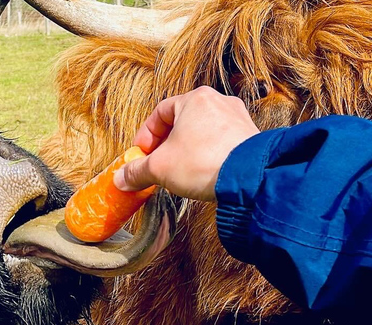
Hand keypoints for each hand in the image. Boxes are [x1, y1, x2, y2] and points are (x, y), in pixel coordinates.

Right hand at [113, 86, 259, 201]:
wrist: (250, 178)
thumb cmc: (203, 163)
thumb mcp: (160, 168)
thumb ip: (137, 171)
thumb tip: (121, 178)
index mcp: (195, 98)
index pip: (160, 112)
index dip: (146, 135)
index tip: (140, 155)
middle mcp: (218, 101)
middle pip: (181, 121)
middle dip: (165, 144)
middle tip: (157, 165)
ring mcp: (237, 118)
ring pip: (202, 131)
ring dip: (187, 149)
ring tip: (179, 171)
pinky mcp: (250, 136)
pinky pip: (221, 142)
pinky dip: (207, 155)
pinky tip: (203, 173)